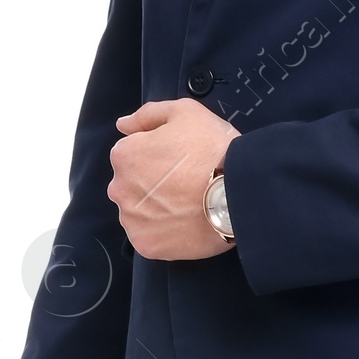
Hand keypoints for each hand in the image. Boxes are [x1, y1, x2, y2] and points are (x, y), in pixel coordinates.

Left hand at [109, 98, 235, 258]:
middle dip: (152, 182)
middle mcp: (119, 189)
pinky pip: (150, 237)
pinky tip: (184, 222)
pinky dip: (163, 232)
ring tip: (187, 204)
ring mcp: (132, 221)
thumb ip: (147, 115)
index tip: (180, 159)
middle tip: (185, 182)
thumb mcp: (185, 112)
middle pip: (132, 184)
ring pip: (139, 212)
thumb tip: (123, 124)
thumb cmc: (213, 149)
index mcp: (124, 155)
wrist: (238, 193)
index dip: (158, 154)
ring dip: (156, 208)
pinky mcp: (147, 246)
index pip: (132, 153)